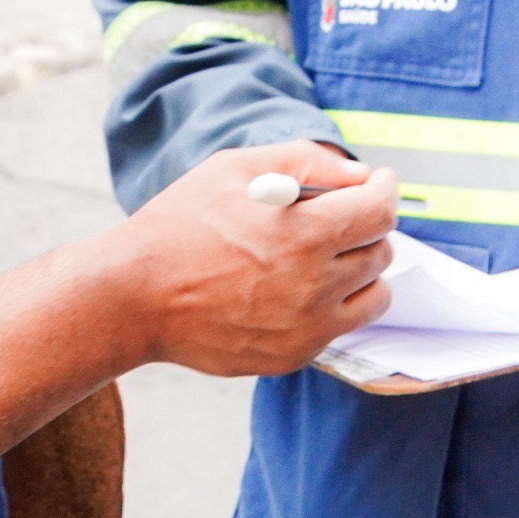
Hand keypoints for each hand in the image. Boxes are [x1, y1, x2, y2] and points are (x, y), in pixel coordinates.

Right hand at [117, 141, 397, 375]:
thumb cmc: (179, 225)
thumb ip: (306, 162)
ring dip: (361, 271)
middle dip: (368, 227)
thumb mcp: (235, 168)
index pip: (381, 210)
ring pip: (374, 296)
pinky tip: (297, 288)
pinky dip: (333, 305)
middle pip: (382, 252)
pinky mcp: (293, 355)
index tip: (377, 183)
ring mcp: (307, 327)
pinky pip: (339, 328)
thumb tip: (359, 175)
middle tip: (340, 217)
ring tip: (326, 256)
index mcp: (305, 233)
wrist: (134, 296)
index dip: (384, 189)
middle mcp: (315, 284)